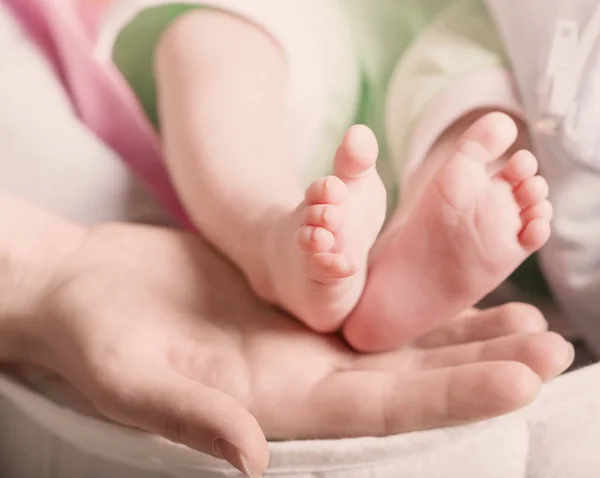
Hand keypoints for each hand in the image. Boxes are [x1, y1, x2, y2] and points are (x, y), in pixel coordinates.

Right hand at [30, 223, 571, 476]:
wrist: (83, 287)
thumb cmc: (94, 336)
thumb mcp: (133, 378)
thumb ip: (191, 416)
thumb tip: (248, 461)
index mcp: (271, 403)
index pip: (377, 410)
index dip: (449, 397)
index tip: (519, 381)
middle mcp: (297, 373)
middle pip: (405, 376)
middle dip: (479, 364)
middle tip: (552, 347)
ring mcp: (298, 332)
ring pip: (396, 335)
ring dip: (461, 328)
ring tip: (530, 318)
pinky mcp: (292, 291)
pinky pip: (366, 290)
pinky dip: (412, 286)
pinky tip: (454, 275)